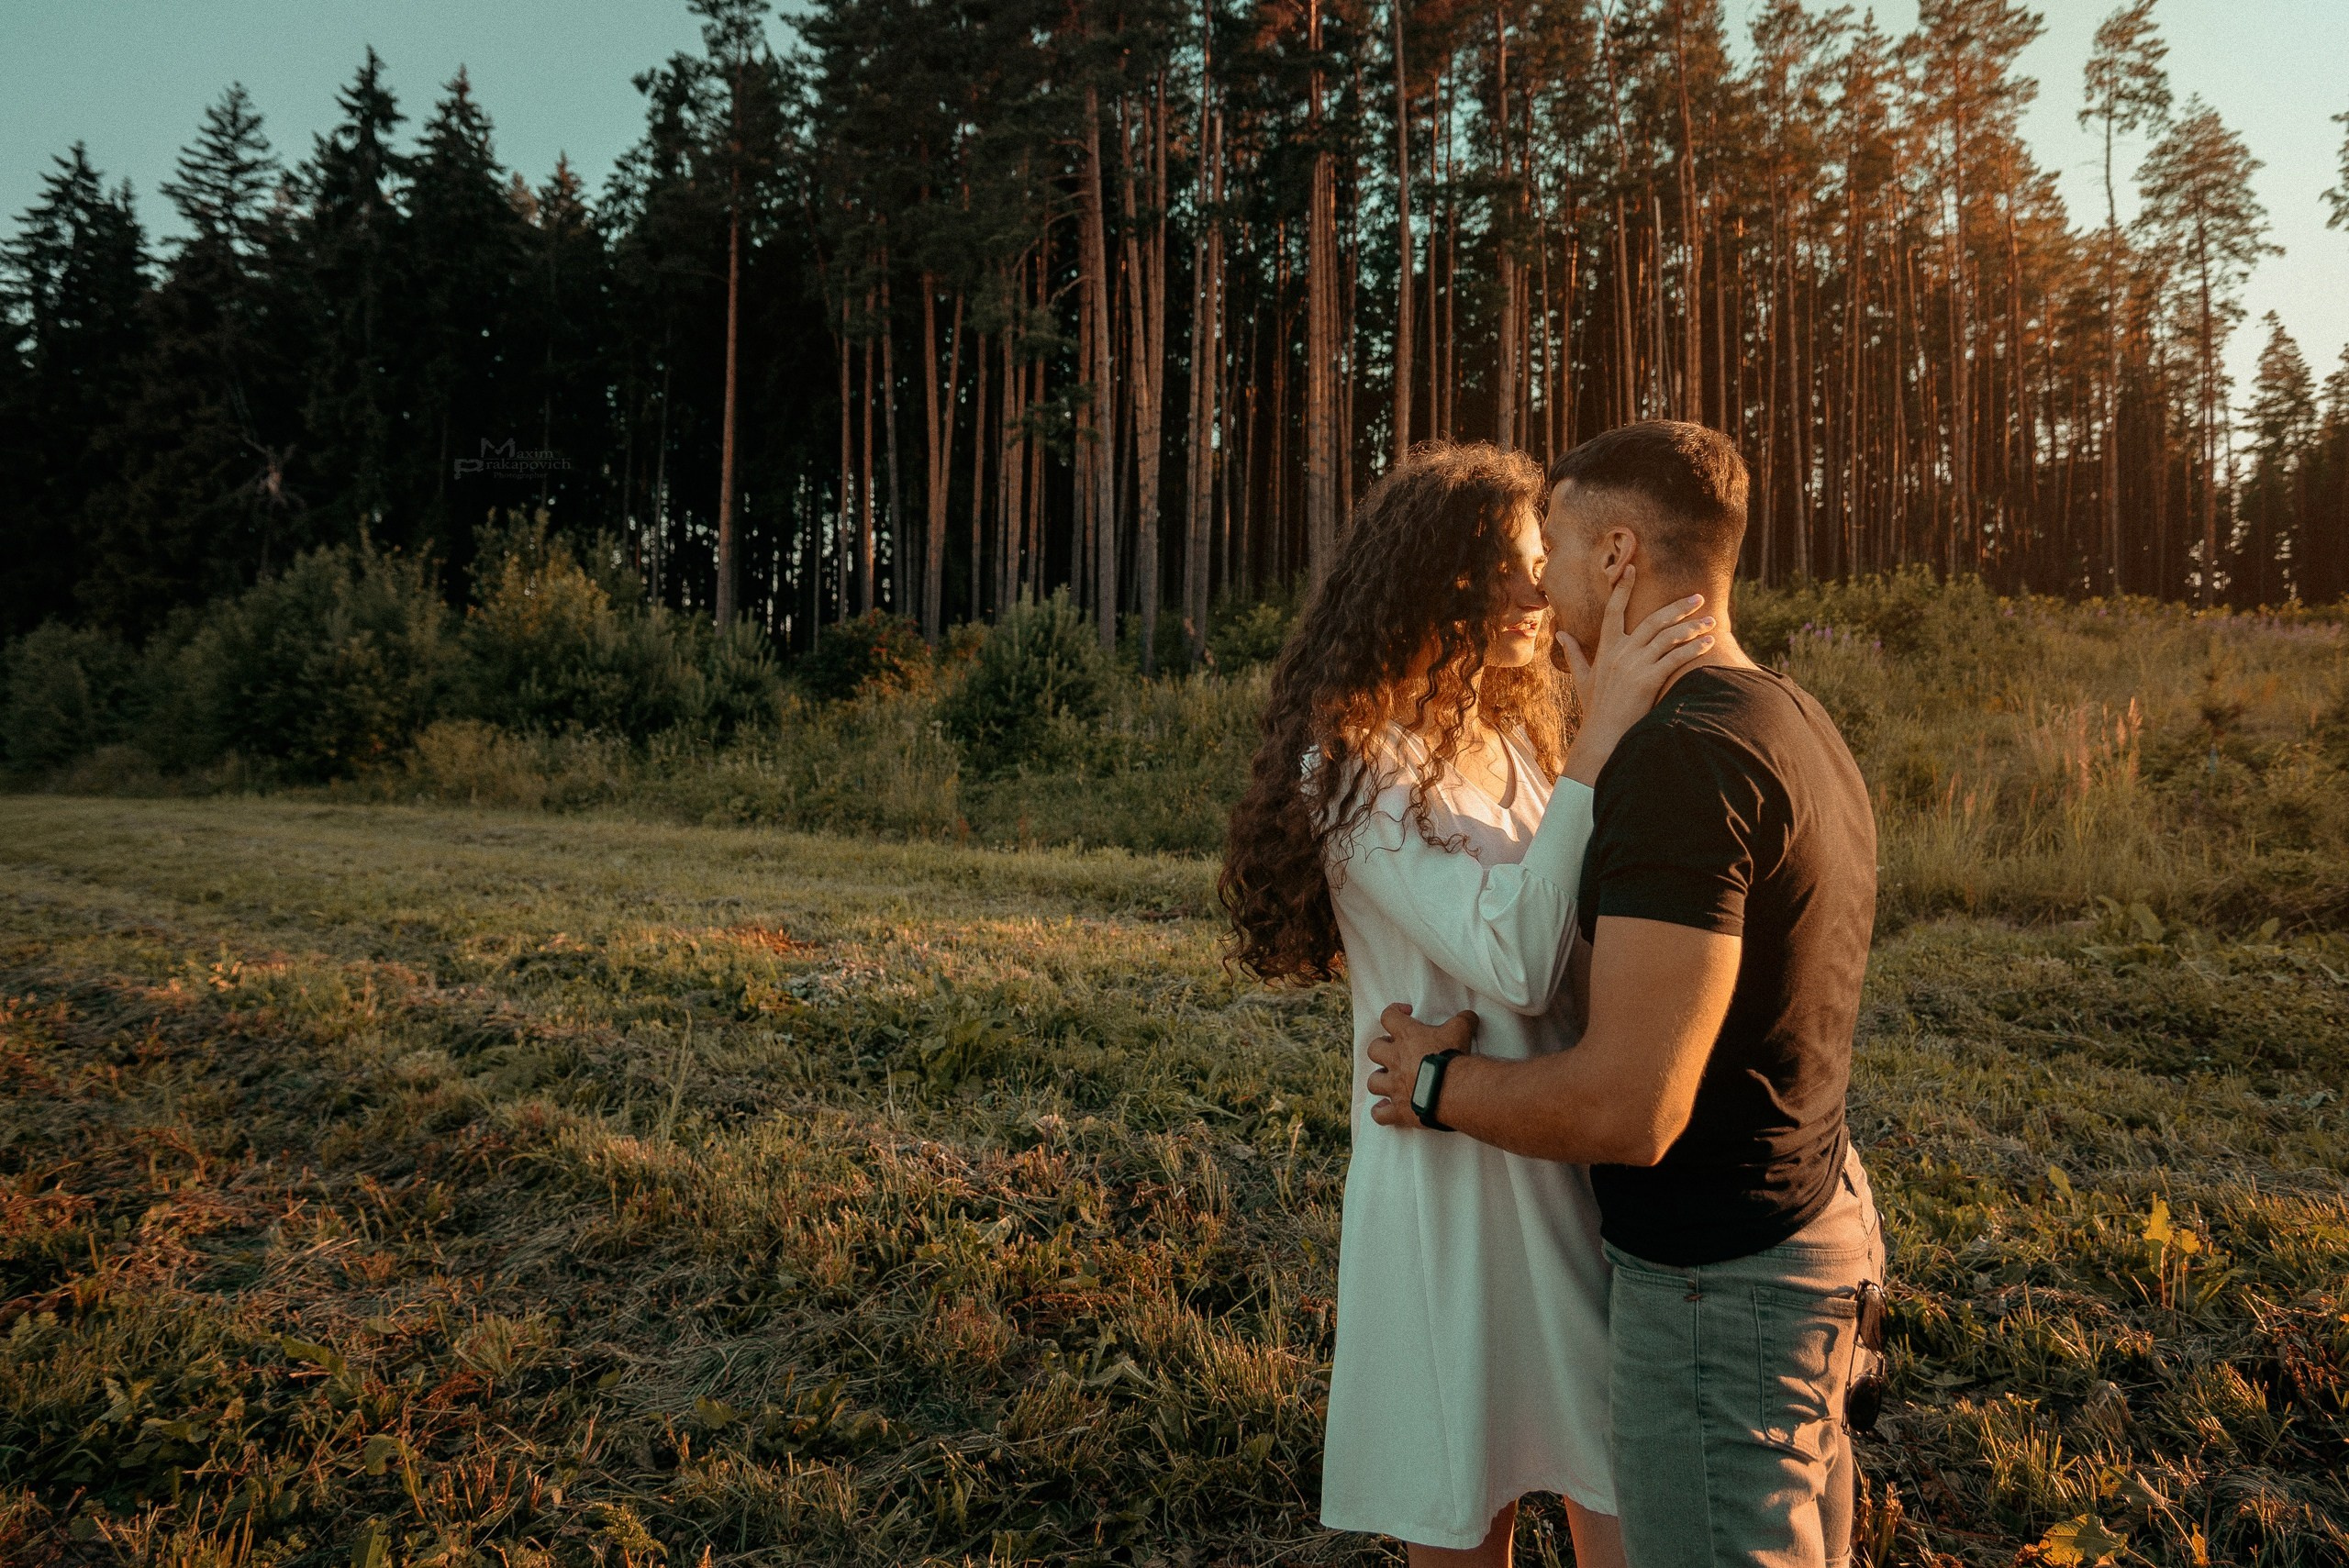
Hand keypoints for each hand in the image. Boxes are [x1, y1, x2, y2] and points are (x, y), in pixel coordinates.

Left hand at [1365, 1003, 1479, 1127]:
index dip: (1394, 1012)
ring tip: (1390, 1081)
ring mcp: (1395, 1086)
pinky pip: (1380, 1114)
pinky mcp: (1400, 1110)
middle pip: (1374, 1049)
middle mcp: (1396, 1060)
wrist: (1454, 1090)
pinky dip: (1380, 1113)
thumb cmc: (1454, 1058)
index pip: (1389, 1016)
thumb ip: (1464, 1020)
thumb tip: (1469, 1016)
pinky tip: (1383, 1110)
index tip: (1405, 1014)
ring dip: (1379, 1081)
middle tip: (1395, 1052)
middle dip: (1381, 1049)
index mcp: (1407, 1037)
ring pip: (1373, 1082)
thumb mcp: (1461, 1031)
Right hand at [1558, 564, 1714, 785]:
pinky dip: (1694, 649)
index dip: (1623, 588)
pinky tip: (1708, 643)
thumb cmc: (1594, 708)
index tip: (1632, 568)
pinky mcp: (1648, 680)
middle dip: (1678, 607)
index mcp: (1606, 648)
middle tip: (1698, 596)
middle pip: (1652, 619)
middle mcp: (1621, 652)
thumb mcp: (1581, 678)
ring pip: (1668, 637)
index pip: (1614, 610)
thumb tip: (1561, 634)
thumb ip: (1574, 653)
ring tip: (1711, 620)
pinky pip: (1675, 658)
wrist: (1602, 736)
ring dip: (1692, 626)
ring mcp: (1634, 665)